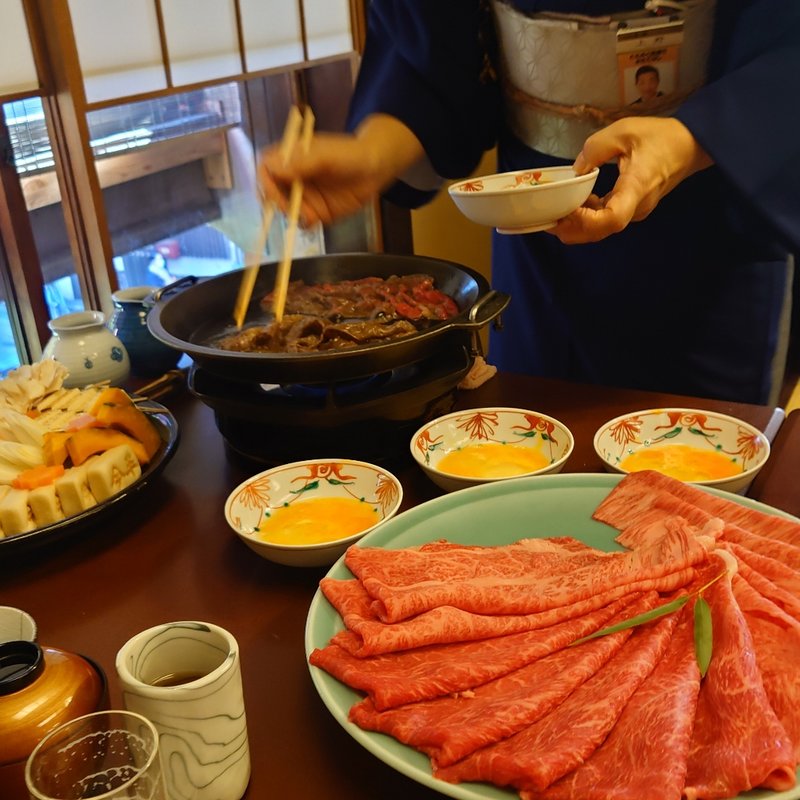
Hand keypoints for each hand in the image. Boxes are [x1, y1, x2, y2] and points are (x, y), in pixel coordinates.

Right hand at [259, 114, 424, 225]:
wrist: (376, 169)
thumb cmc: (352, 155)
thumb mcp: (327, 156)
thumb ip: (303, 163)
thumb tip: (274, 169)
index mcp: (292, 157)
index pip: (266, 168)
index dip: (265, 181)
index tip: (274, 193)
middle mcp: (294, 177)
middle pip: (272, 193)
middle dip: (278, 203)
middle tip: (293, 209)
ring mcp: (305, 195)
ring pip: (287, 210)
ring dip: (294, 215)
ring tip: (312, 214)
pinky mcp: (317, 211)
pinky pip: (304, 222)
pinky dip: (306, 224)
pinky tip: (317, 219)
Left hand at [548, 117, 712, 243]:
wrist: (690, 145)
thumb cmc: (660, 137)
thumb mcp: (623, 131)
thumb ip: (595, 149)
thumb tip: (575, 170)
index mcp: (636, 188)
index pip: (612, 219)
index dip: (585, 222)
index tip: (566, 211)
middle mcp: (635, 207)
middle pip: (600, 231)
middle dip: (571, 228)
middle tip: (546, 216)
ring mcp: (634, 211)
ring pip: (600, 229)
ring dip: (576, 224)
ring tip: (555, 210)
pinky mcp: (631, 209)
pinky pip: (605, 220)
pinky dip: (587, 217)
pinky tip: (575, 203)